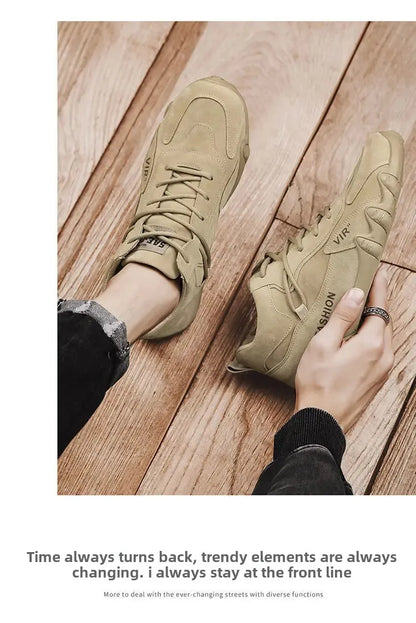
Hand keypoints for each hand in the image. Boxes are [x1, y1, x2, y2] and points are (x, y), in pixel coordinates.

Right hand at [294, 267, 393, 430]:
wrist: (323, 421)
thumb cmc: (317, 383)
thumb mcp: (324, 344)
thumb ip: (342, 317)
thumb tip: (356, 294)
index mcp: (372, 343)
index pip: (380, 306)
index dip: (379, 287)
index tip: (379, 270)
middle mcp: (384, 355)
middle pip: (384, 320)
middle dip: (377, 302)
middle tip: (368, 284)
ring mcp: (383, 369)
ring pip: (383, 336)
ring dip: (375, 320)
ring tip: (362, 307)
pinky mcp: (378, 380)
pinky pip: (381, 350)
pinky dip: (374, 336)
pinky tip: (360, 335)